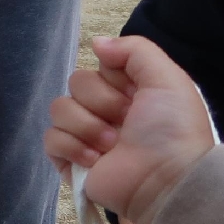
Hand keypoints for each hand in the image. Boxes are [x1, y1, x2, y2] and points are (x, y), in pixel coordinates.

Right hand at [44, 35, 213, 223]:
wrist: (165, 181)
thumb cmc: (172, 130)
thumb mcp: (168, 79)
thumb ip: (135, 50)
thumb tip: (95, 43)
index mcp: (127, 92)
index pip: (99, 66)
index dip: (113, 79)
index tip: (135, 95)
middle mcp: (105, 110)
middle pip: (76, 84)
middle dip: (101, 103)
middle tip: (124, 123)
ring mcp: (85, 135)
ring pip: (59, 108)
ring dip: (88, 127)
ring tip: (111, 147)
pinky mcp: (69, 160)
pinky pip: (50, 139)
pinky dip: (73, 148)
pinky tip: (96, 161)